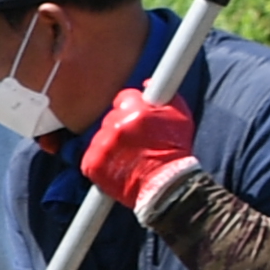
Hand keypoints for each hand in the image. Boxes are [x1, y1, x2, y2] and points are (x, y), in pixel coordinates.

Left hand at [77, 87, 199, 209]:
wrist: (166, 186)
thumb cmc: (175, 151)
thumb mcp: (179, 116)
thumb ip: (166, 95)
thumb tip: (147, 83)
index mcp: (136, 110)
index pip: (123, 98)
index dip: (130, 109)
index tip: (135, 120)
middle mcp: (116, 124)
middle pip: (111, 117)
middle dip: (121, 126)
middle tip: (134, 142)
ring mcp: (102, 144)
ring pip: (101, 137)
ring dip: (110, 144)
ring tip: (127, 157)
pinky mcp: (92, 163)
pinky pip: (90, 156)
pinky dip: (100, 161)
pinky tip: (115, 166)